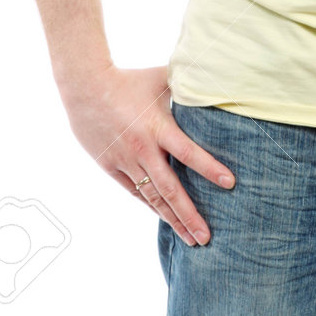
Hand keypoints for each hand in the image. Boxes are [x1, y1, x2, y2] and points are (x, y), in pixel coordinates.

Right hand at [57, 64, 235, 245]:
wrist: (85, 87)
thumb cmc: (129, 79)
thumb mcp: (161, 78)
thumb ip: (187, 83)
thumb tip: (213, 76)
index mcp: (158, 127)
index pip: (188, 152)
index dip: (209, 168)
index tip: (230, 183)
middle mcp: (142, 149)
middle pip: (170, 189)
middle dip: (189, 215)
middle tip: (207, 238)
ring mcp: (125, 161)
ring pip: (152, 198)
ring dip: (172, 219)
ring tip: (190, 239)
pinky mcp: (111, 167)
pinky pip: (135, 192)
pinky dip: (152, 207)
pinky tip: (166, 219)